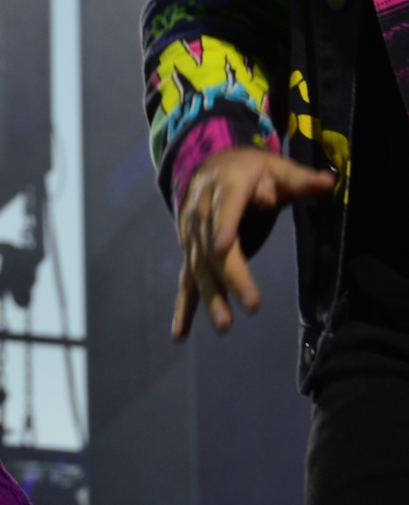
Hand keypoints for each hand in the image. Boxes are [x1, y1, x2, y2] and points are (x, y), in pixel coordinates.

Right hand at [174, 147, 333, 338]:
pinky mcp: (192, 254)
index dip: (223, 226)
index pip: (225, 207)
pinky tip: (179, 336)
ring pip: (199, 269)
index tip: (222, 248)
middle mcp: (202, 212)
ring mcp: (193, 236)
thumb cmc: (253, 170)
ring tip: (224, 325)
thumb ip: (299, 179)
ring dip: (211, 298)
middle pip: (213, 247)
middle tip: (252, 303)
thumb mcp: (278, 168)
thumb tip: (325, 183)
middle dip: (230, 275)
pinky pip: (186, 282)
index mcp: (225, 187)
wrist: (212, 170)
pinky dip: (183, 309)